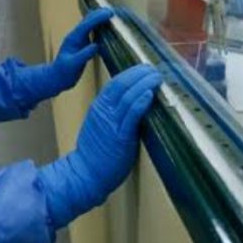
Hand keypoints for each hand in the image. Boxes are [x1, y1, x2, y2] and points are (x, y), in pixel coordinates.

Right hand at [38, 65, 162, 227]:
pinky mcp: (120, 137)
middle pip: (122, 85)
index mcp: (99, 107)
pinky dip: (139, 103)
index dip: (131, 73)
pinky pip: (130, 116)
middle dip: (139, 74)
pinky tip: (149, 95)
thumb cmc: (95, 152)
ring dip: (144, 84)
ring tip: (156, 78)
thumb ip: (112, 112)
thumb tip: (131, 101)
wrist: (86, 173)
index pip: (115, 83)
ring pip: (128, 97)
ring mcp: (111, 124)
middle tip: (154, 70)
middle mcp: (104, 111)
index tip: (144, 69)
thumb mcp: (99, 125)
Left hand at [44, 8, 113, 94]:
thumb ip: (84, 54)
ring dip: (100, 19)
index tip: (109, 13)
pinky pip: (92, 32)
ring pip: (90, 25)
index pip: (87, 24)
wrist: (57, 78)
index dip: (98, 18)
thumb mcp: (73, 64)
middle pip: (88, 20)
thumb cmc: (63, 72)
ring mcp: (79, 40)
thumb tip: (96, 46)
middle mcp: (76, 36)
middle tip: (113, 12)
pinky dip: (99, 27)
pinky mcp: (83, 45)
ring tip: (111, 16)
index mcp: (73, 39)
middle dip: (99, 14)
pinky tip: (106, 28)